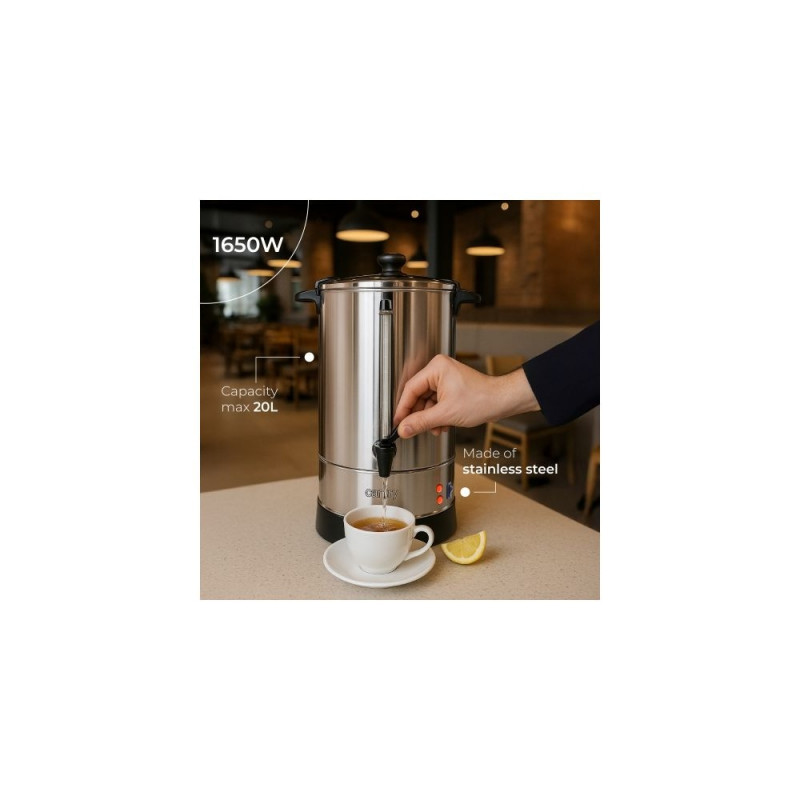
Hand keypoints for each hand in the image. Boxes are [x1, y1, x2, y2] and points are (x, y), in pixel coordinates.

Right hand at [393, 355, 539, 437]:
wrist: (502, 402)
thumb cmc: (481, 399)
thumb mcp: (446, 414)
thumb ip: (421, 422)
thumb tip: (404, 428)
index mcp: (436, 368)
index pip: (411, 389)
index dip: (403, 408)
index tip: (398, 422)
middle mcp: (439, 370)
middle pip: (418, 396)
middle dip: (420, 415)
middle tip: (414, 429)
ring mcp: (446, 379)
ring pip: (427, 402)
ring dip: (430, 418)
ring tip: (436, 428)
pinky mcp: (451, 388)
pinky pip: (437, 403)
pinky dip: (438, 415)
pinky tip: (443, 424)